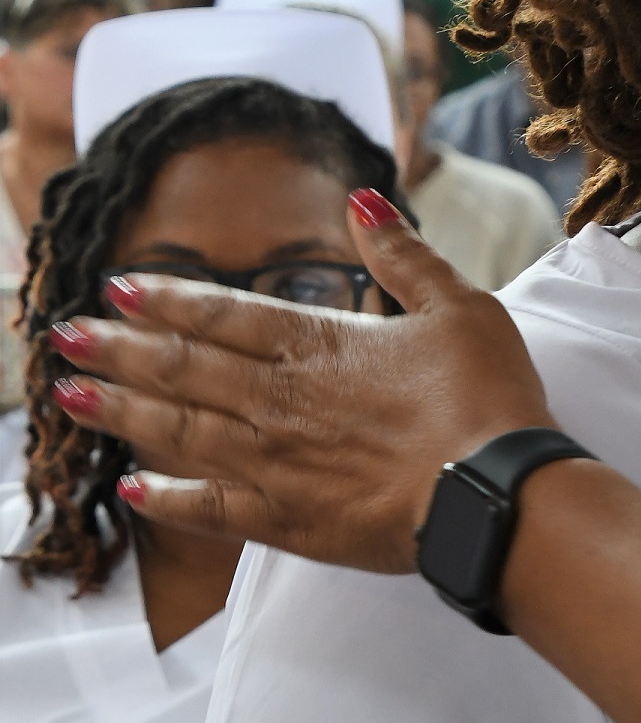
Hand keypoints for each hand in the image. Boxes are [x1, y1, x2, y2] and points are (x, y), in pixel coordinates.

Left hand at [48, 193, 553, 570]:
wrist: (494, 499)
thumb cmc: (486, 402)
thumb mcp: (458, 308)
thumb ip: (402, 256)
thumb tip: (363, 200)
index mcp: (317, 345)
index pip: (223, 314)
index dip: (166, 299)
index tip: (116, 288)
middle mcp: (279, 401)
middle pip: (182, 369)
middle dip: (118, 350)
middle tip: (64, 338)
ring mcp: (276, 465)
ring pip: (178, 432)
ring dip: (119, 412)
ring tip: (68, 398)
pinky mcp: (289, 522)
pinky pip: (210, 509)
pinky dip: (167, 499)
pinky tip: (132, 490)